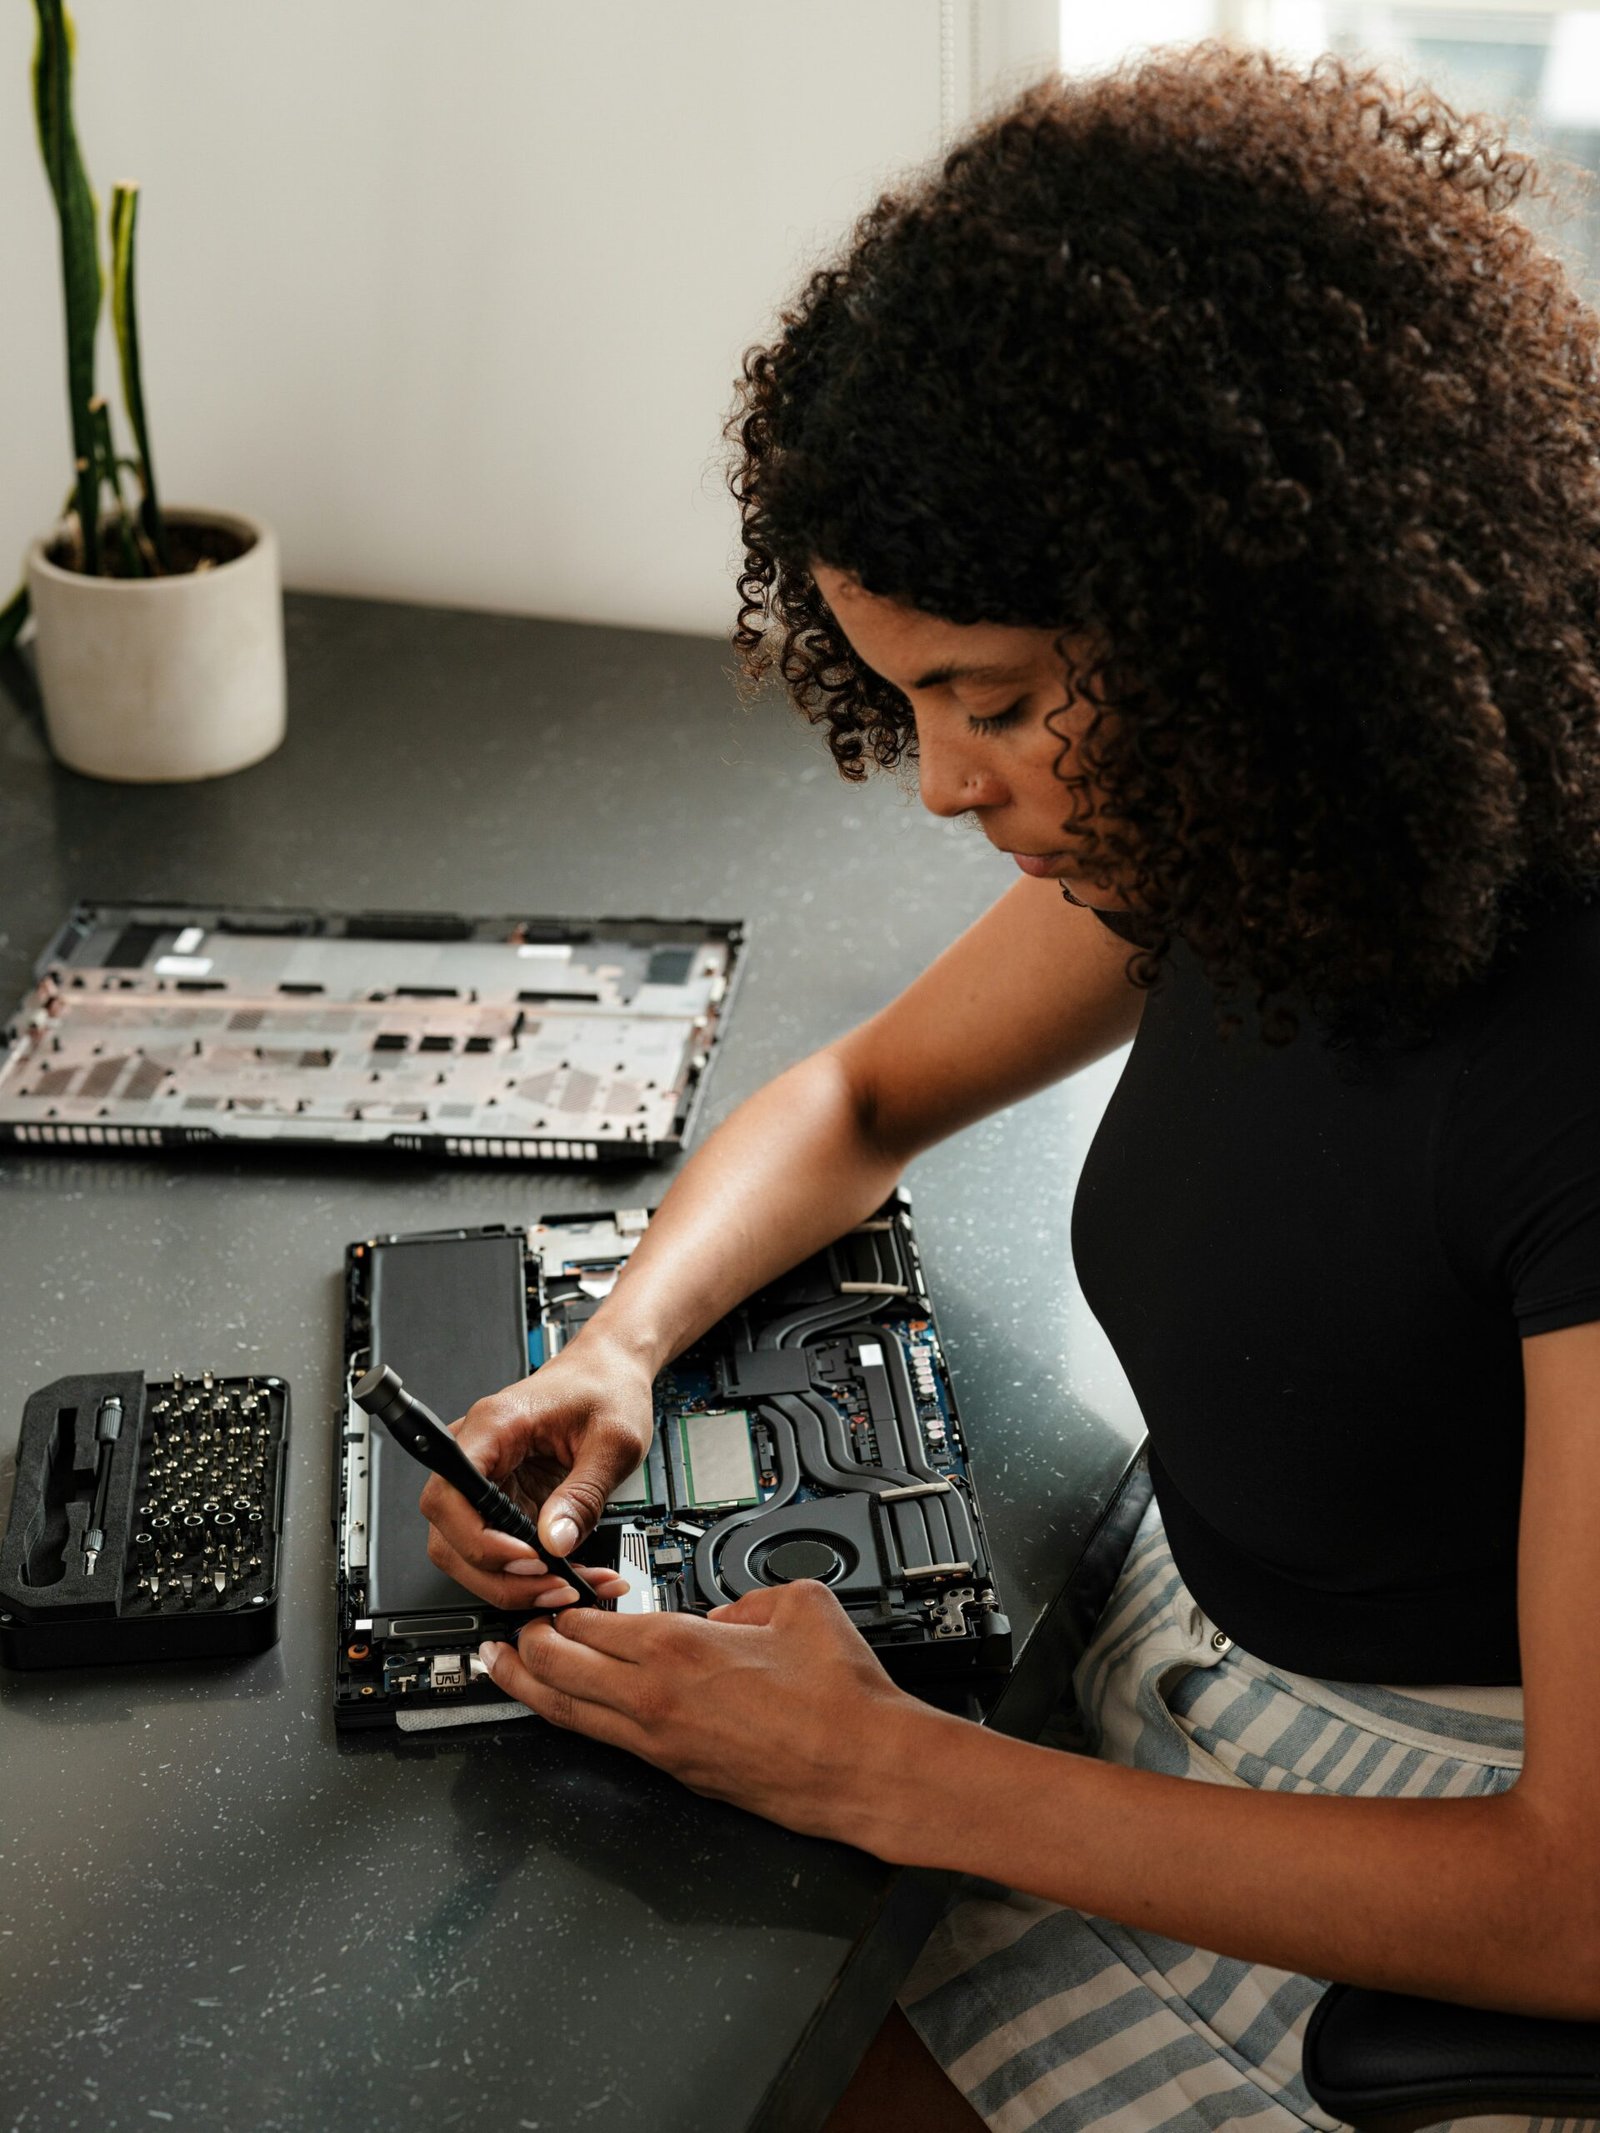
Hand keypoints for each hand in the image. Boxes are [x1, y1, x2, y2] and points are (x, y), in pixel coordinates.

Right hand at [418, 1326, 650, 1611]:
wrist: (610, 1369)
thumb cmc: (607, 1387)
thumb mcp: (613, 1441)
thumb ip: (583, 1494)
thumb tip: (555, 1543)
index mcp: (495, 1424)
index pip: (450, 1492)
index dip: (478, 1537)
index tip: (525, 1557)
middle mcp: (478, 1451)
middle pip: (450, 1534)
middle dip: (499, 1574)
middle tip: (554, 1585)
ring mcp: (487, 1477)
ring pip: (468, 1551)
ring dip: (514, 1582)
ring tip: (569, 1587)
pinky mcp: (503, 1497)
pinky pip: (499, 1546)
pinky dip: (529, 1572)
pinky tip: (569, 1575)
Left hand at [475, 1578, 933, 1847]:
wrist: (864, 1766)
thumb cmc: (840, 1697)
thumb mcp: (797, 1602)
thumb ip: (746, 1596)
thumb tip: (727, 1609)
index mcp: (678, 1646)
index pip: (587, 1622)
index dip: (560, 1603)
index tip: (552, 1591)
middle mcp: (655, 1698)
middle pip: (558, 1669)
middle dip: (526, 1643)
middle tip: (510, 1627)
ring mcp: (660, 1743)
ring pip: (569, 1714)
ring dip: (528, 1687)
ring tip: (501, 1669)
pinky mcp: (677, 1774)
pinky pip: (605, 1741)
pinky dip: (575, 1719)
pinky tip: (569, 1709)